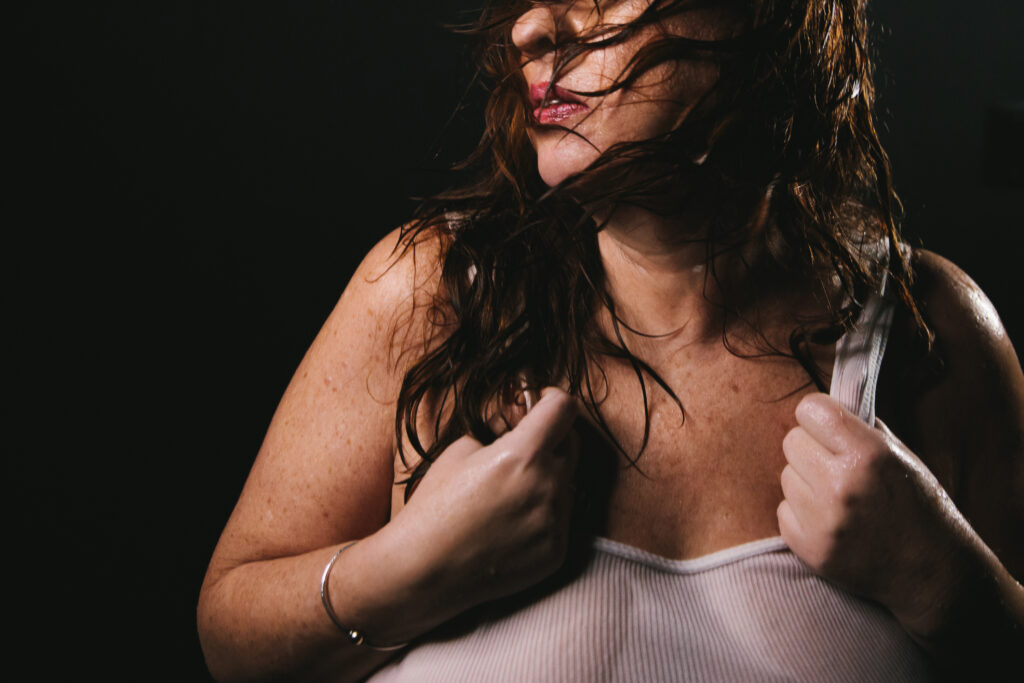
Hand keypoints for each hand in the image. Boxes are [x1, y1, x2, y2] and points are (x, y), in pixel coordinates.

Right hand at [392, 388, 579, 610]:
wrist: (425, 569)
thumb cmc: (436, 505)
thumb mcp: (460, 449)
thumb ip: (500, 428)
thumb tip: (520, 418)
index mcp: (523, 455)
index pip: (565, 408)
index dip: (552, 398)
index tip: (539, 402)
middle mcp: (548, 488)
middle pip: (571, 444)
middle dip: (550, 437)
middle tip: (521, 446)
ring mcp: (555, 523)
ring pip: (566, 483)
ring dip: (546, 478)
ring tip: (506, 494)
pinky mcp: (556, 552)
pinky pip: (560, 519)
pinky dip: (542, 513)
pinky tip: (508, 523)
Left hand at [778, 393, 969, 629]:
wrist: (930, 571)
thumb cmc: (916, 505)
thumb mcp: (900, 456)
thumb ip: (859, 428)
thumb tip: (821, 406)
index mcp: (868, 455)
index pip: (810, 410)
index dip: (817, 416)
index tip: (827, 426)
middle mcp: (842, 486)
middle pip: (791, 441)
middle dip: (810, 448)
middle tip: (834, 465)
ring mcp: (823, 520)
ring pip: (786, 476)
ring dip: (806, 483)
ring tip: (838, 498)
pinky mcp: (810, 548)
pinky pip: (784, 511)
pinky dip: (801, 514)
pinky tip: (831, 521)